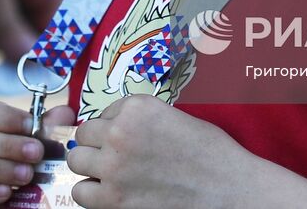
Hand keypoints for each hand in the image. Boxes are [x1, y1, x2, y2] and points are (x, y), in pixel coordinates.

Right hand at [0, 95, 74, 206]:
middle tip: (35, 153)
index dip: (4, 116)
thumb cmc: (14, 146)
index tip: (31, 124)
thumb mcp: (29, 131)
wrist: (1, 180)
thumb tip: (65, 115)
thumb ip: (45, 123)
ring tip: (26, 174)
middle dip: (7, 146)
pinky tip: (7, 193)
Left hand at [65, 95, 247, 208]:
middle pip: (84, 135)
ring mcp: (114, 168)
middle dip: (96, 146)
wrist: (229, 192)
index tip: (127, 140)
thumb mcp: (175, 118)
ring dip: (90, 169)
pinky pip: (80, 193)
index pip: (103, 113)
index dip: (113, 127)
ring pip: (77, 162)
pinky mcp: (113, 201)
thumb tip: (114, 129)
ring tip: (111, 177)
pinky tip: (113, 195)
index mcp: (137, 108)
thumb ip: (141, 120)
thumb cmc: (211, 156)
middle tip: (114, 158)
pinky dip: (93, 194)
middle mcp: (120, 133)